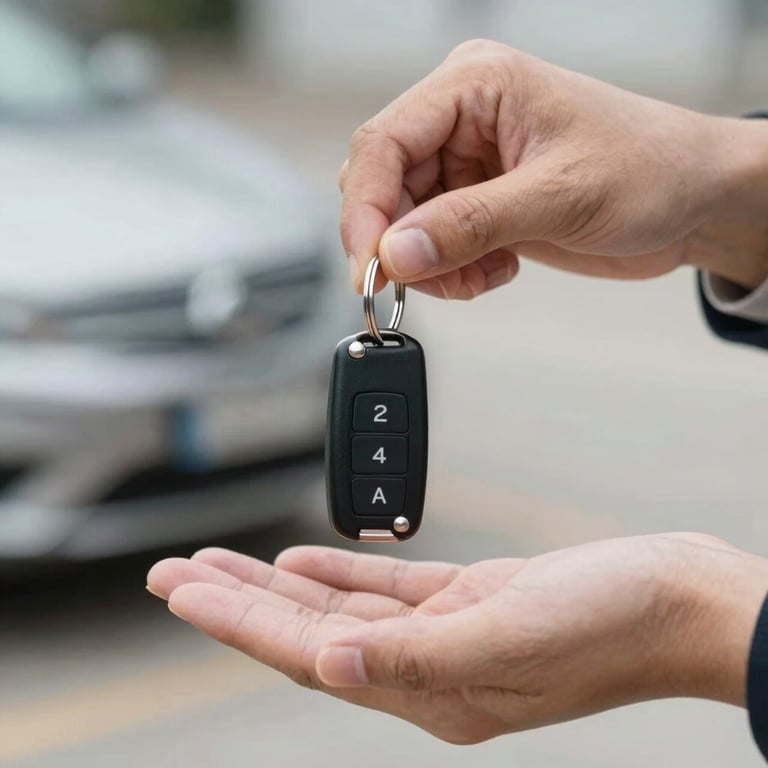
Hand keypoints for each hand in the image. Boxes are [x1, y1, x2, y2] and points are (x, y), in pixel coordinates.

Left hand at [147, 533, 767, 743]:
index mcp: (431, 691)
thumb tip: (331, 662)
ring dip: (277, 584)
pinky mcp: (469, 598)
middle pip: (308, 633)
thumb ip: (416, 657)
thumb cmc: (613, 623)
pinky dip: (339, 572)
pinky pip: (386, 587)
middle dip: (235, 601)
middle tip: (173, 574)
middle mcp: (428, 668)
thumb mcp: (512, 639)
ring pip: (338, 607)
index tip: (183, 590)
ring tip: (220, 563)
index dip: (238, 622)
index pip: (308, 655)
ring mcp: (447, 632)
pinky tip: (301, 561)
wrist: (678, 598)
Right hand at [341, 40, 767, 297]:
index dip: (366, 209)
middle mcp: (462, 122)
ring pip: (406, 225)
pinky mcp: (480, 204)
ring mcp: (469, 166)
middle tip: (429, 283)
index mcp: (475, 86)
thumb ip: (470, 224)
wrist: (694, 202)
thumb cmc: (651, 168)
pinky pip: (435, 245)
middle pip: (386, 187)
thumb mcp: (559, 196)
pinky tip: (495, 270)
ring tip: (479, 278)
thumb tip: (396, 251)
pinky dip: (452, 272)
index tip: (369, 267)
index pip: (385, 143)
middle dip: (401, 245)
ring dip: (431, 266)